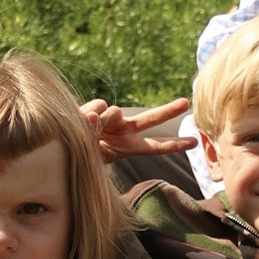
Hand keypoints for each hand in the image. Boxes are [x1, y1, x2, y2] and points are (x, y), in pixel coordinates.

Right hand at [80, 97, 197, 163]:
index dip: (174, 144)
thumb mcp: (95, 155)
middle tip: (186, 102)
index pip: (155, 146)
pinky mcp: (98, 108)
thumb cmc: (82, 157)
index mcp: (128, 147)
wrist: (63, 144)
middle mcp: (125, 130)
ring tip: (89, 133)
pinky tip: (81, 120)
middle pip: (151, 118)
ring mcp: (112, 118)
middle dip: (168, 110)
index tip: (195, 142)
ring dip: (101, 123)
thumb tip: (102, 109)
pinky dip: (88, 115)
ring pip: (114, 112)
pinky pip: (97, 108)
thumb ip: (99, 134)